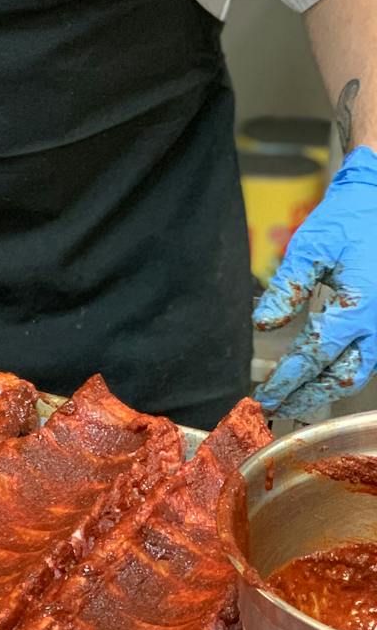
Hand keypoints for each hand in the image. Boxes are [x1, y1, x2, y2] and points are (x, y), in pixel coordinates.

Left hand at [253, 147, 376, 418]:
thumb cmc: (347, 221)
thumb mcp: (310, 248)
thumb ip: (287, 289)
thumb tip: (263, 324)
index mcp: (360, 307)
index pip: (316, 355)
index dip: (288, 379)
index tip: (264, 397)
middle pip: (343, 376)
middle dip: (309, 395)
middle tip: (277, 408)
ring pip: (360, 372)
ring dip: (326, 388)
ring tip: (295, 398)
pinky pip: (369, 357)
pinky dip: (343, 370)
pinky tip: (320, 375)